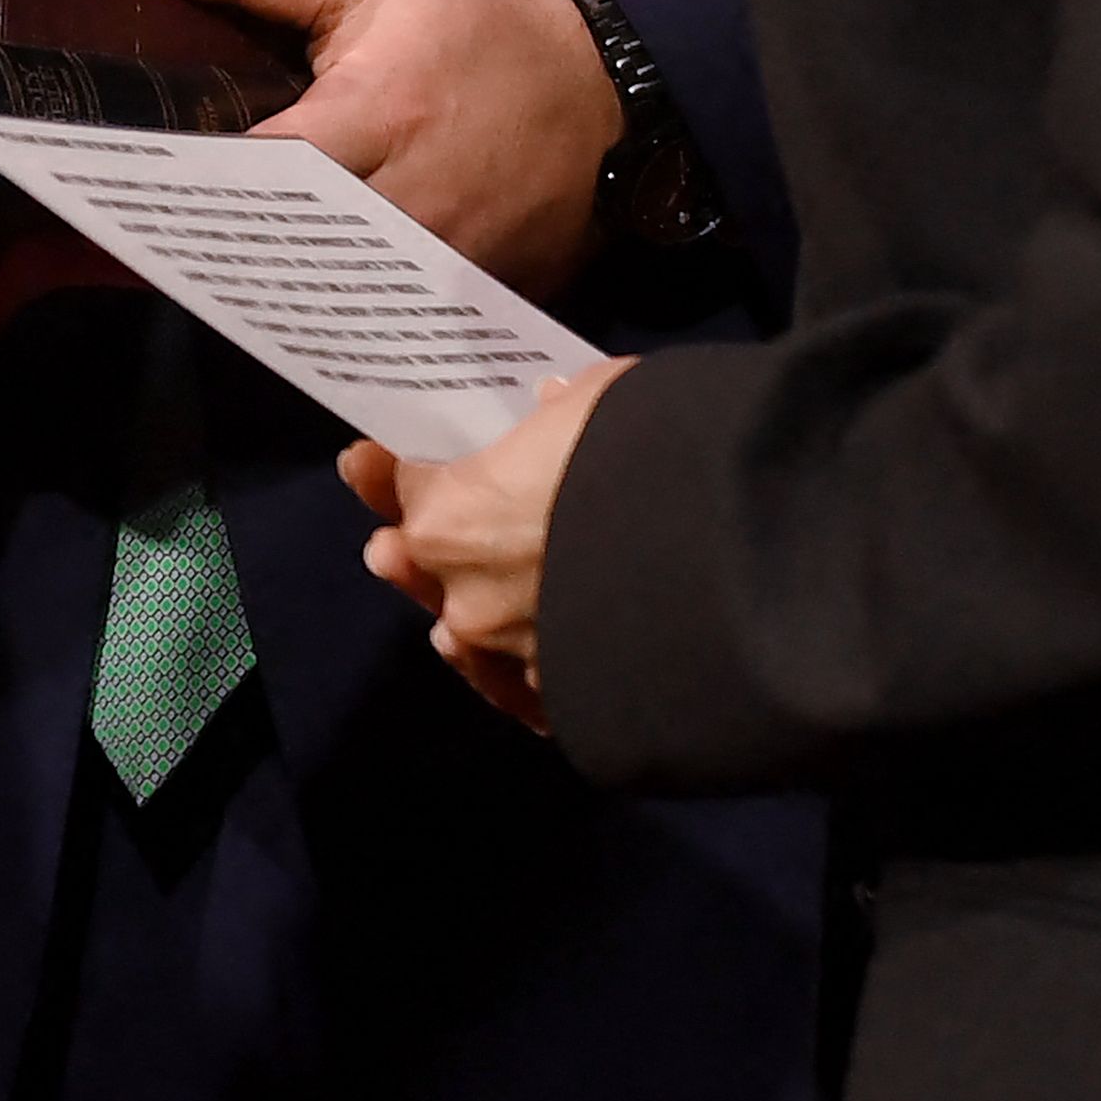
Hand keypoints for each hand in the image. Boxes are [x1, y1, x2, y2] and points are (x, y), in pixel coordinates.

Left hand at [126, 0, 621, 288]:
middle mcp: (415, 203)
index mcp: (381, 113)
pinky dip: (336, 313)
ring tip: (200, 271)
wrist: (610, 86)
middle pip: (292, 248)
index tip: (126, 186)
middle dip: (222, 247)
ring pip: (335, 297)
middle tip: (141, 239)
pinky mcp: (477, 298)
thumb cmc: (476, 22)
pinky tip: (284, 303)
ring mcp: (450, 264)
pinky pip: (388, 319)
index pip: (266, 167)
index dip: (194, 183)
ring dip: (273, 289)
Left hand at [349, 361, 622, 730]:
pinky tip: (519, 670)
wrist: (734, 562)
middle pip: (419, 569)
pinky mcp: (566, 701)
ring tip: (454, 618)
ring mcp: (514, 656)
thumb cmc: (651, 456)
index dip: (386, 471)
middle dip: (409, 552)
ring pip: (465, 637)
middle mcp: (466, 594)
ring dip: (459, 619)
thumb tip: (550, 410)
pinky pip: (524, 691)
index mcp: (452, 513)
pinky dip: (518, 678)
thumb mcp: (601, 399)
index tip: (366, 463)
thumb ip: (561, 409)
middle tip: (393, 545)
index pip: (401, 487)